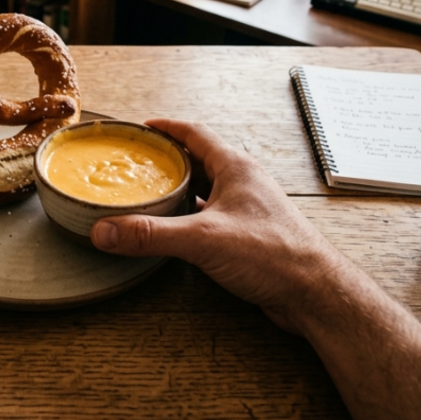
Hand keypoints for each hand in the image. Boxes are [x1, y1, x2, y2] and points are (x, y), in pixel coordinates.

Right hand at [90, 119, 350, 331]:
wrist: (314, 292)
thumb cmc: (274, 255)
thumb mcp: (203, 240)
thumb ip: (152, 234)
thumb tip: (106, 231)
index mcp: (235, 168)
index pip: (195, 134)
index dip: (166, 128)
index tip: (142, 127)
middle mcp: (244, 183)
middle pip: (199, 160)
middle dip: (168, 160)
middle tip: (139, 164)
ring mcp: (249, 209)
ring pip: (208, 189)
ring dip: (181, 189)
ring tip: (152, 195)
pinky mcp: (250, 235)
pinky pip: (214, 215)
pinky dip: (192, 217)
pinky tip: (180, 230)